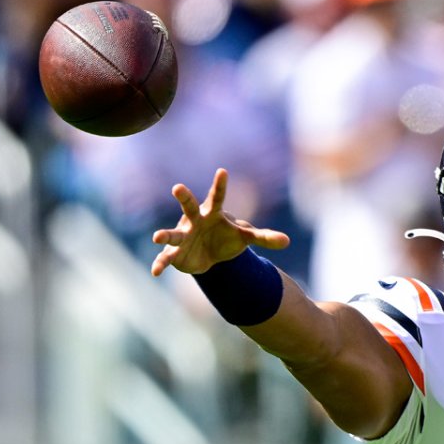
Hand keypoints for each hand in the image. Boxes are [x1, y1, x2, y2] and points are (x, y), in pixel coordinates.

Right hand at [150, 168, 290, 276]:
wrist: (210, 254)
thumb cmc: (227, 238)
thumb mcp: (246, 237)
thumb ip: (264, 237)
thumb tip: (287, 241)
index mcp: (212, 213)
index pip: (218, 197)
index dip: (220, 185)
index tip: (223, 172)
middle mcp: (194, 220)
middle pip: (189, 207)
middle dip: (184, 198)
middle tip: (178, 187)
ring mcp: (182, 236)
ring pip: (173, 234)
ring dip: (165, 235)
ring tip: (157, 237)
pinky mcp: (175, 253)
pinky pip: (166, 258)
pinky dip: (160, 263)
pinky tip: (155, 272)